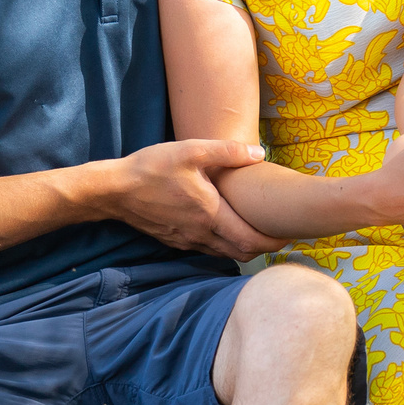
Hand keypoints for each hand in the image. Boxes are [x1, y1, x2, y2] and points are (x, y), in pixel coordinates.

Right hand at [106, 140, 288, 258]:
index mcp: (210, 215)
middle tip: (277, 235)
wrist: (114, 190)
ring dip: (241, 246)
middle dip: (262, 247)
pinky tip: (223, 227)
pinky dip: (222, 244)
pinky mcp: (173, 240)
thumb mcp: (190, 151)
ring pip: (223, 253)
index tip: (289, 236)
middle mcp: (200, 234)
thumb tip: (260, 155)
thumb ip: (228, 152)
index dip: (273, 242)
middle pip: (240, 252)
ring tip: (254, 231)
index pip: (250, 240)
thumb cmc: (151, 169)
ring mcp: (186, 240)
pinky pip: (206, 249)